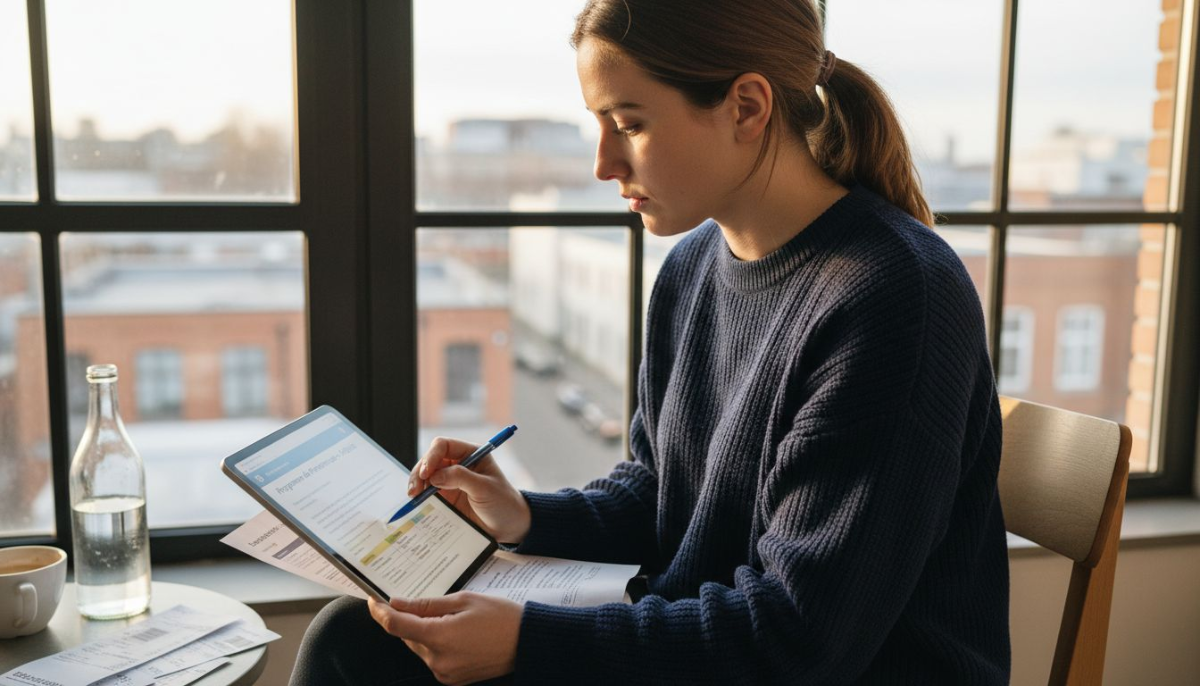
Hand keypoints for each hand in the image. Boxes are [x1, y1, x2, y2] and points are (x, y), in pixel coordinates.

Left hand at [368, 592, 521, 684]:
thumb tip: (398, 603)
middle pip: (408, 636)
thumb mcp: (464, 600)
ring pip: (420, 646)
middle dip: (411, 618)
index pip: (396, 626)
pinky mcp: (451, 679)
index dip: (381, 612)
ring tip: (451, 617)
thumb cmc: (500, 617)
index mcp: (439, 637)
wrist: (527, 643)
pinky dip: (436, 643)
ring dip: (424, 631)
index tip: (374, 601)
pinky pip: (433, 657)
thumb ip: (427, 604)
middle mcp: (438, 660)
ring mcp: (444, 672)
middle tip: (428, 603)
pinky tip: (455, 632)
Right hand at [411, 437, 530, 543]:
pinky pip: (428, 494)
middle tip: (415, 490)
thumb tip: (434, 475)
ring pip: (425, 476)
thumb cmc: (503, 502)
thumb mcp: (485, 488)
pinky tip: (417, 505)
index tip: (426, 473)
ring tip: (414, 497)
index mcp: (471, 454)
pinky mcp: (446, 498)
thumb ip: (461, 478)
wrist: (509, 526)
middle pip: (430, 460)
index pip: (444, 446)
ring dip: (417, 485)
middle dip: (420, 472)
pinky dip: (420, 498)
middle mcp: (458, 464)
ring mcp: (450, 481)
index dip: (432, 456)